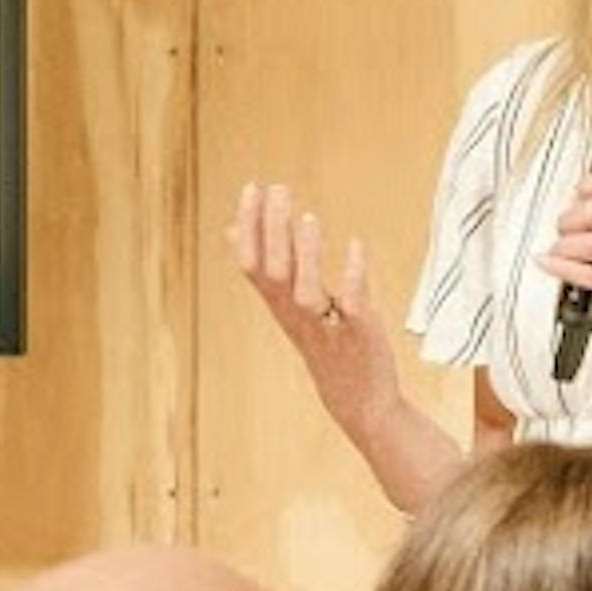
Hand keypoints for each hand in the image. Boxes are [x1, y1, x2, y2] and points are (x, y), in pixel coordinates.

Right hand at [230, 181, 401, 450]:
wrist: (360, 403)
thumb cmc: (325, 347)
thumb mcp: (288, 308)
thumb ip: (264, 268)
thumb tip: (231, 230)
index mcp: (280, 306)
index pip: (252, 264)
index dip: (249, 227)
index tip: (251, 187)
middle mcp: (297, 317)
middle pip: (274, 273)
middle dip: (272, 231)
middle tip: (277, 189)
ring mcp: (327, 328)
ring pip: (306, 293)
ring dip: (305, 256)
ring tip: (308, 218)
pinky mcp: (359, 337)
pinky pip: (352, 308)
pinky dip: (351, 278)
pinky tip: (355, 247)